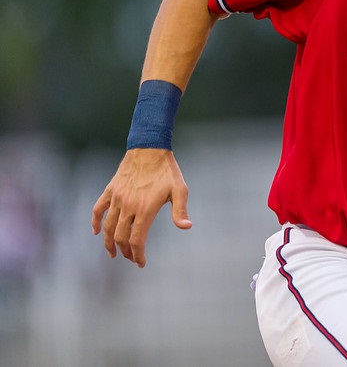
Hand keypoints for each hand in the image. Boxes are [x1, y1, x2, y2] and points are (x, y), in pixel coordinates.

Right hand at [90, 148, 191, 266]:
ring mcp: (117, 198)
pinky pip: (98, 209)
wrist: (149, 148)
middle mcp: (128, 206)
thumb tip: (186, 227)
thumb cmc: (167, 170)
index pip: (137, 240)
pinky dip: (95, 222)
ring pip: (108, 227)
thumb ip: (180, 210)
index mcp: (145, 209)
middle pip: (121, 237)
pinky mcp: (110, 190)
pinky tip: (97, 232)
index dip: (138, 255)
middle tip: (131, 258)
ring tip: (113, 253)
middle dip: (125, 252)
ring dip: (109, 243)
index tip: (141, 263)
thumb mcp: (180, 189)